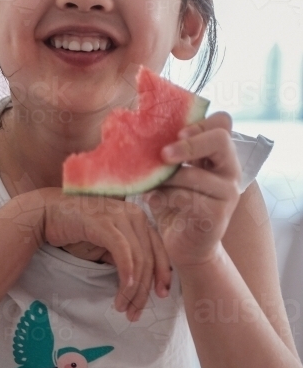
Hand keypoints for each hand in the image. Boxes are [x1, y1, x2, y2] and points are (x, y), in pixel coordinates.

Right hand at [38, 187, 170, 320]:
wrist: (46, 213)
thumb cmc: (75, 229)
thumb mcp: (105, 246)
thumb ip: (124, 256)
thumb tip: (139, 280)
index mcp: (138, 218)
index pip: (158, 250)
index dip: (163, 275)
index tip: (161, 296)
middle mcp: (134, 214)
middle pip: (149, 258)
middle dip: (144, 290)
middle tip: (135, 312)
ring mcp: (119, 216)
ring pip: (138, 259)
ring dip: (132, 288)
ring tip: (122, 307)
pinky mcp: (104, 222)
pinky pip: (122, 252)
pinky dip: (126, 273)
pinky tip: (124, 289)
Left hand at [141, 112, 240, 269]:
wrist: (185, 244)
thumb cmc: (175, 204)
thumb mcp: (171, 175)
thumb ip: (168, 156)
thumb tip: (138, 134)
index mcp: (218, 155)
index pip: (222, 123)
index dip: (200, 123)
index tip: (176, 132)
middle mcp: (229, 170)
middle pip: (220, 140)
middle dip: (188, 143)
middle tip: (163, 154)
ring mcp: (227, 192)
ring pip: (196, 175)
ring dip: (166, 179)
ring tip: (148, 185)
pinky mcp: (217, 214)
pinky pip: (187, 199)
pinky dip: (164, 197)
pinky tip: (151, 199)